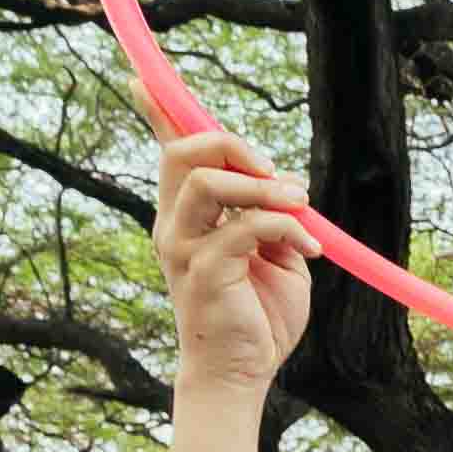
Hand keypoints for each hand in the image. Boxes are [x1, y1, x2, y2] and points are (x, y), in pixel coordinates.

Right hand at [156, 128, 317, 400]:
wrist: (244, 372)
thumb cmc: (258, 314)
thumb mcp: (272, 252)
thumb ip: (271, 213)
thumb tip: (284, 179)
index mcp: (187, 216)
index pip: (169, 154)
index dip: (158, 113)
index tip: (141, 79)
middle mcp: (174, 226)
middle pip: (184, 154)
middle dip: (233, 145)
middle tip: (277, 172)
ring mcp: (183, 249)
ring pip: (207, 183)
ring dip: (264, 186)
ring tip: (300, 205)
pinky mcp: (205, 273)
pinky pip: (245, 228)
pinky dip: (286, 228)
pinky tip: (311, 251)